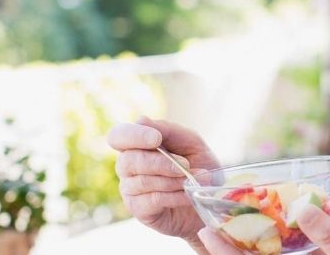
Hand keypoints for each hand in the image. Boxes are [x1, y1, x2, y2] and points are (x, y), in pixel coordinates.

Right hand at [107, 116, 219, 250]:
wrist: (210, 197)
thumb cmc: (198, 165)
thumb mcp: (190, 142)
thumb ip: (168, 130)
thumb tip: (141, 120)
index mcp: (136, 145)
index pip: (118, 136)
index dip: (134, 136)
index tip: (156, 139)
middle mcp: (127, 166)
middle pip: (129, 160)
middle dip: (160, 162)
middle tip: (185, 164)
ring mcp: (130, 189)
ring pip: (142, 181)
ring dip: (172, 180)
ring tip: (191, 180)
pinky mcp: (138, 209)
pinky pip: (152, 200)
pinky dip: (174, 196)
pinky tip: (187, 195)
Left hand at [197, 204, 329, 254]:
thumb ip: (328, 234)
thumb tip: (303, 209)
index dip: (224, 252)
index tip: (206, 233)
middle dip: (227, 246)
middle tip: (208, 223)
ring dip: (244, 244)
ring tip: (229, 221)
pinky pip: (273, 254)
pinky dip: (264, 243)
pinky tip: (262, 226)